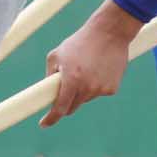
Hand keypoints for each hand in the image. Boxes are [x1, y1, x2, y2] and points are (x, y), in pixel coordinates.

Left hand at [42, 2, 140, 126]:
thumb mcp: (57, 54)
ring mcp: (101, 89)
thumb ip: (50, 75)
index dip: (51, 119)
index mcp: (72, 80)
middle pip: (72, 107)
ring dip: (82, 91)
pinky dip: (95, 86)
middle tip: (65, 89)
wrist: (109, 32)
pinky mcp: (112, 89)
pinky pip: (98, 93)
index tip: (44, 124)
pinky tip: (98, 69)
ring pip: (86, 99)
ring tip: (85, 69)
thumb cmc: (80, 41)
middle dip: (66, 103)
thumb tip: (47, 92)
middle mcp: (87, 88)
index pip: (60, 108)